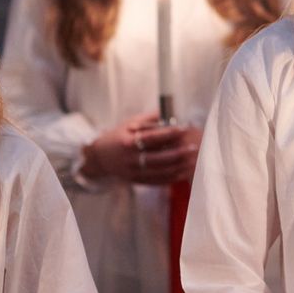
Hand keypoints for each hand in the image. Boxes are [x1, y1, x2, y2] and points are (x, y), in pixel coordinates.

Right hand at [79, 112, 201, 184]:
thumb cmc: (118, 136)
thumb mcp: (129, 123)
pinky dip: (172, 178)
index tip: (185, 128)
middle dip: (178, 153)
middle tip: (194, 147)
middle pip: (158, 158)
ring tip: (193, 160)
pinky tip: (184, 172)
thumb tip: (170, 111)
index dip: (169, 133)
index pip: (152, 138)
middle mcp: (130, 159)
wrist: (100, 158)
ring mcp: (133, 172)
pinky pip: (157, 181)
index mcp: (128, 141)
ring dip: (178, 167)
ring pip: (160, 172)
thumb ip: (149, 118)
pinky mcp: (137, 181)